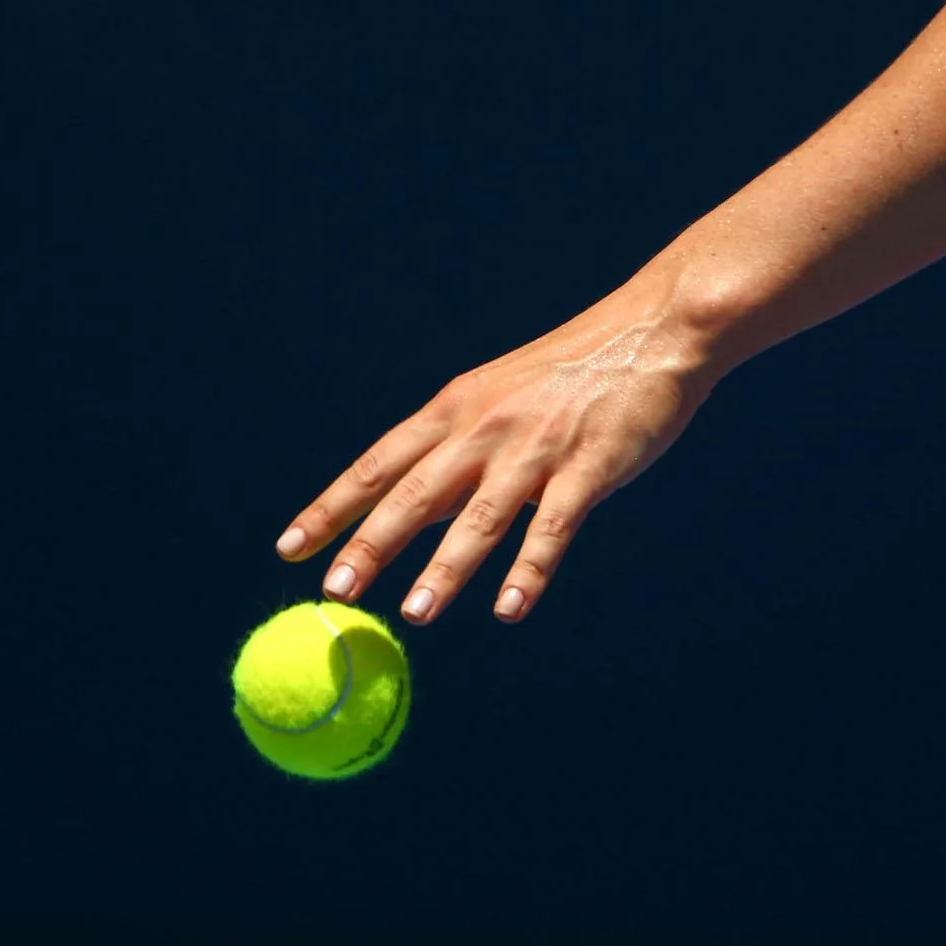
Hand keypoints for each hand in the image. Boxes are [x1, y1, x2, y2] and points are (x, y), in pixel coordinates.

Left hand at [274, 286, 719, 625]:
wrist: (655, 330)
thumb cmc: (575, 373)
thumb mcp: (499, 399)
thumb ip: (457, 454)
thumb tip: (409, 515)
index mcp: (456, 407)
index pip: (378, 464)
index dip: (333, 508)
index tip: (290, 549)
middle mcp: (485, 427)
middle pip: (415, 494)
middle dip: (371, 546)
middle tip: (335, 594)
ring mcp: (537, 448)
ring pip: (479, 517)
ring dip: (444, 568)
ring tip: (414, 614)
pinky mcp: (589, 466)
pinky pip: (552, 527)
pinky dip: (529, 570)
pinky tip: (509, 608)